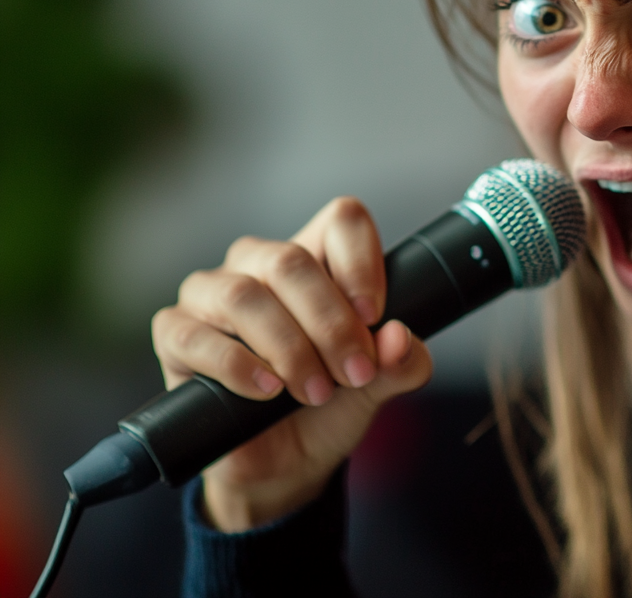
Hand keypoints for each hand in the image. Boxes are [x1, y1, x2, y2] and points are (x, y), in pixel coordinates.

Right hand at [150, 197, 433, 530]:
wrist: (286, 466)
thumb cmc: (329, 407)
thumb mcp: (379, 385)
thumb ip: (402, 361)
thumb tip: (399, 338)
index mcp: (316, 260)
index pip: (341, 220)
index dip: (362, 262)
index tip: (375, 316)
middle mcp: (259, 265)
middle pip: (291, 260)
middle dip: (330, 323)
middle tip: (354, 372)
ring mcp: (210, 296)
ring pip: (243, 294)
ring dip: (288, 347)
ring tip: (315, 391)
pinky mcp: (175, 335)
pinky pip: (193, 335)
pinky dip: (237, 365)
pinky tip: (267, 392)